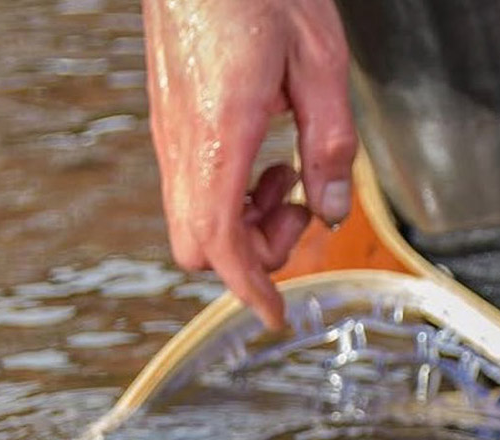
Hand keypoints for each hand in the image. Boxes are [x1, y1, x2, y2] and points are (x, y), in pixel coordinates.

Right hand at [142, 0, 355, 329]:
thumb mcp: (320, 63)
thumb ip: (330, 145)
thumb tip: (332, 211)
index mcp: (218, 132)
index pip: (220, 241)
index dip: (250, 288)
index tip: (275, 315)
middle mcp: (181, 139)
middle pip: (196, 244)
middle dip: (252, 252)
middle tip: (298, 212)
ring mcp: (168, 129)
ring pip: (191, 217)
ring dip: (243, 220)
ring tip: (286, 178)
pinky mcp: (169, 117)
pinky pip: (190, 184)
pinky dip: (229, 193)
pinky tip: (264, 155)